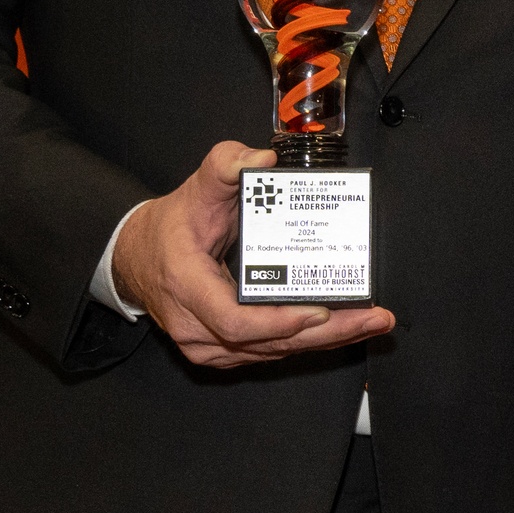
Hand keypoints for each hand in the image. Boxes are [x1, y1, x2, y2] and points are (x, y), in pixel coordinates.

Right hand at [114, 142, 396, 366]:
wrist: (139, 257)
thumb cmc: (171, 227)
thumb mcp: (196, 188)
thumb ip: (225, 165)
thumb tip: (262, 160)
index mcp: (187, 286)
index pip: (234, 321)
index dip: (278, 322)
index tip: (320, 311)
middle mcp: (196, 326)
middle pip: (267, 343)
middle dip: (328, 334)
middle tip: (375, 320)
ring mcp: (207, 345)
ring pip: (273, 352)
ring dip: (326, 341)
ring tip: (371, 323)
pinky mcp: (222, 351)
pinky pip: (269, 352)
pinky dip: (307, 343)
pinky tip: (343, 331)